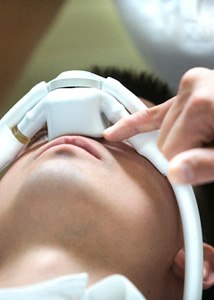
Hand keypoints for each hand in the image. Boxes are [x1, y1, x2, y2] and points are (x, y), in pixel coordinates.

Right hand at [104, 68, 213, 184]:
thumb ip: (203, 164)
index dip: (181, 167)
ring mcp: (188, 86)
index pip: (170, 151)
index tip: (190, 173)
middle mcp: (191, 89)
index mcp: (200, 103)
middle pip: (163, 141)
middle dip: (179, 155)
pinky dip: (135, 123)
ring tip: (204, 142)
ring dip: (176, 144)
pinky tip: (114, 132)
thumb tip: (174, 173)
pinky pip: (153, 112)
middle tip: (202, 157)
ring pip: (160, 132)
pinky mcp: (186, 89)